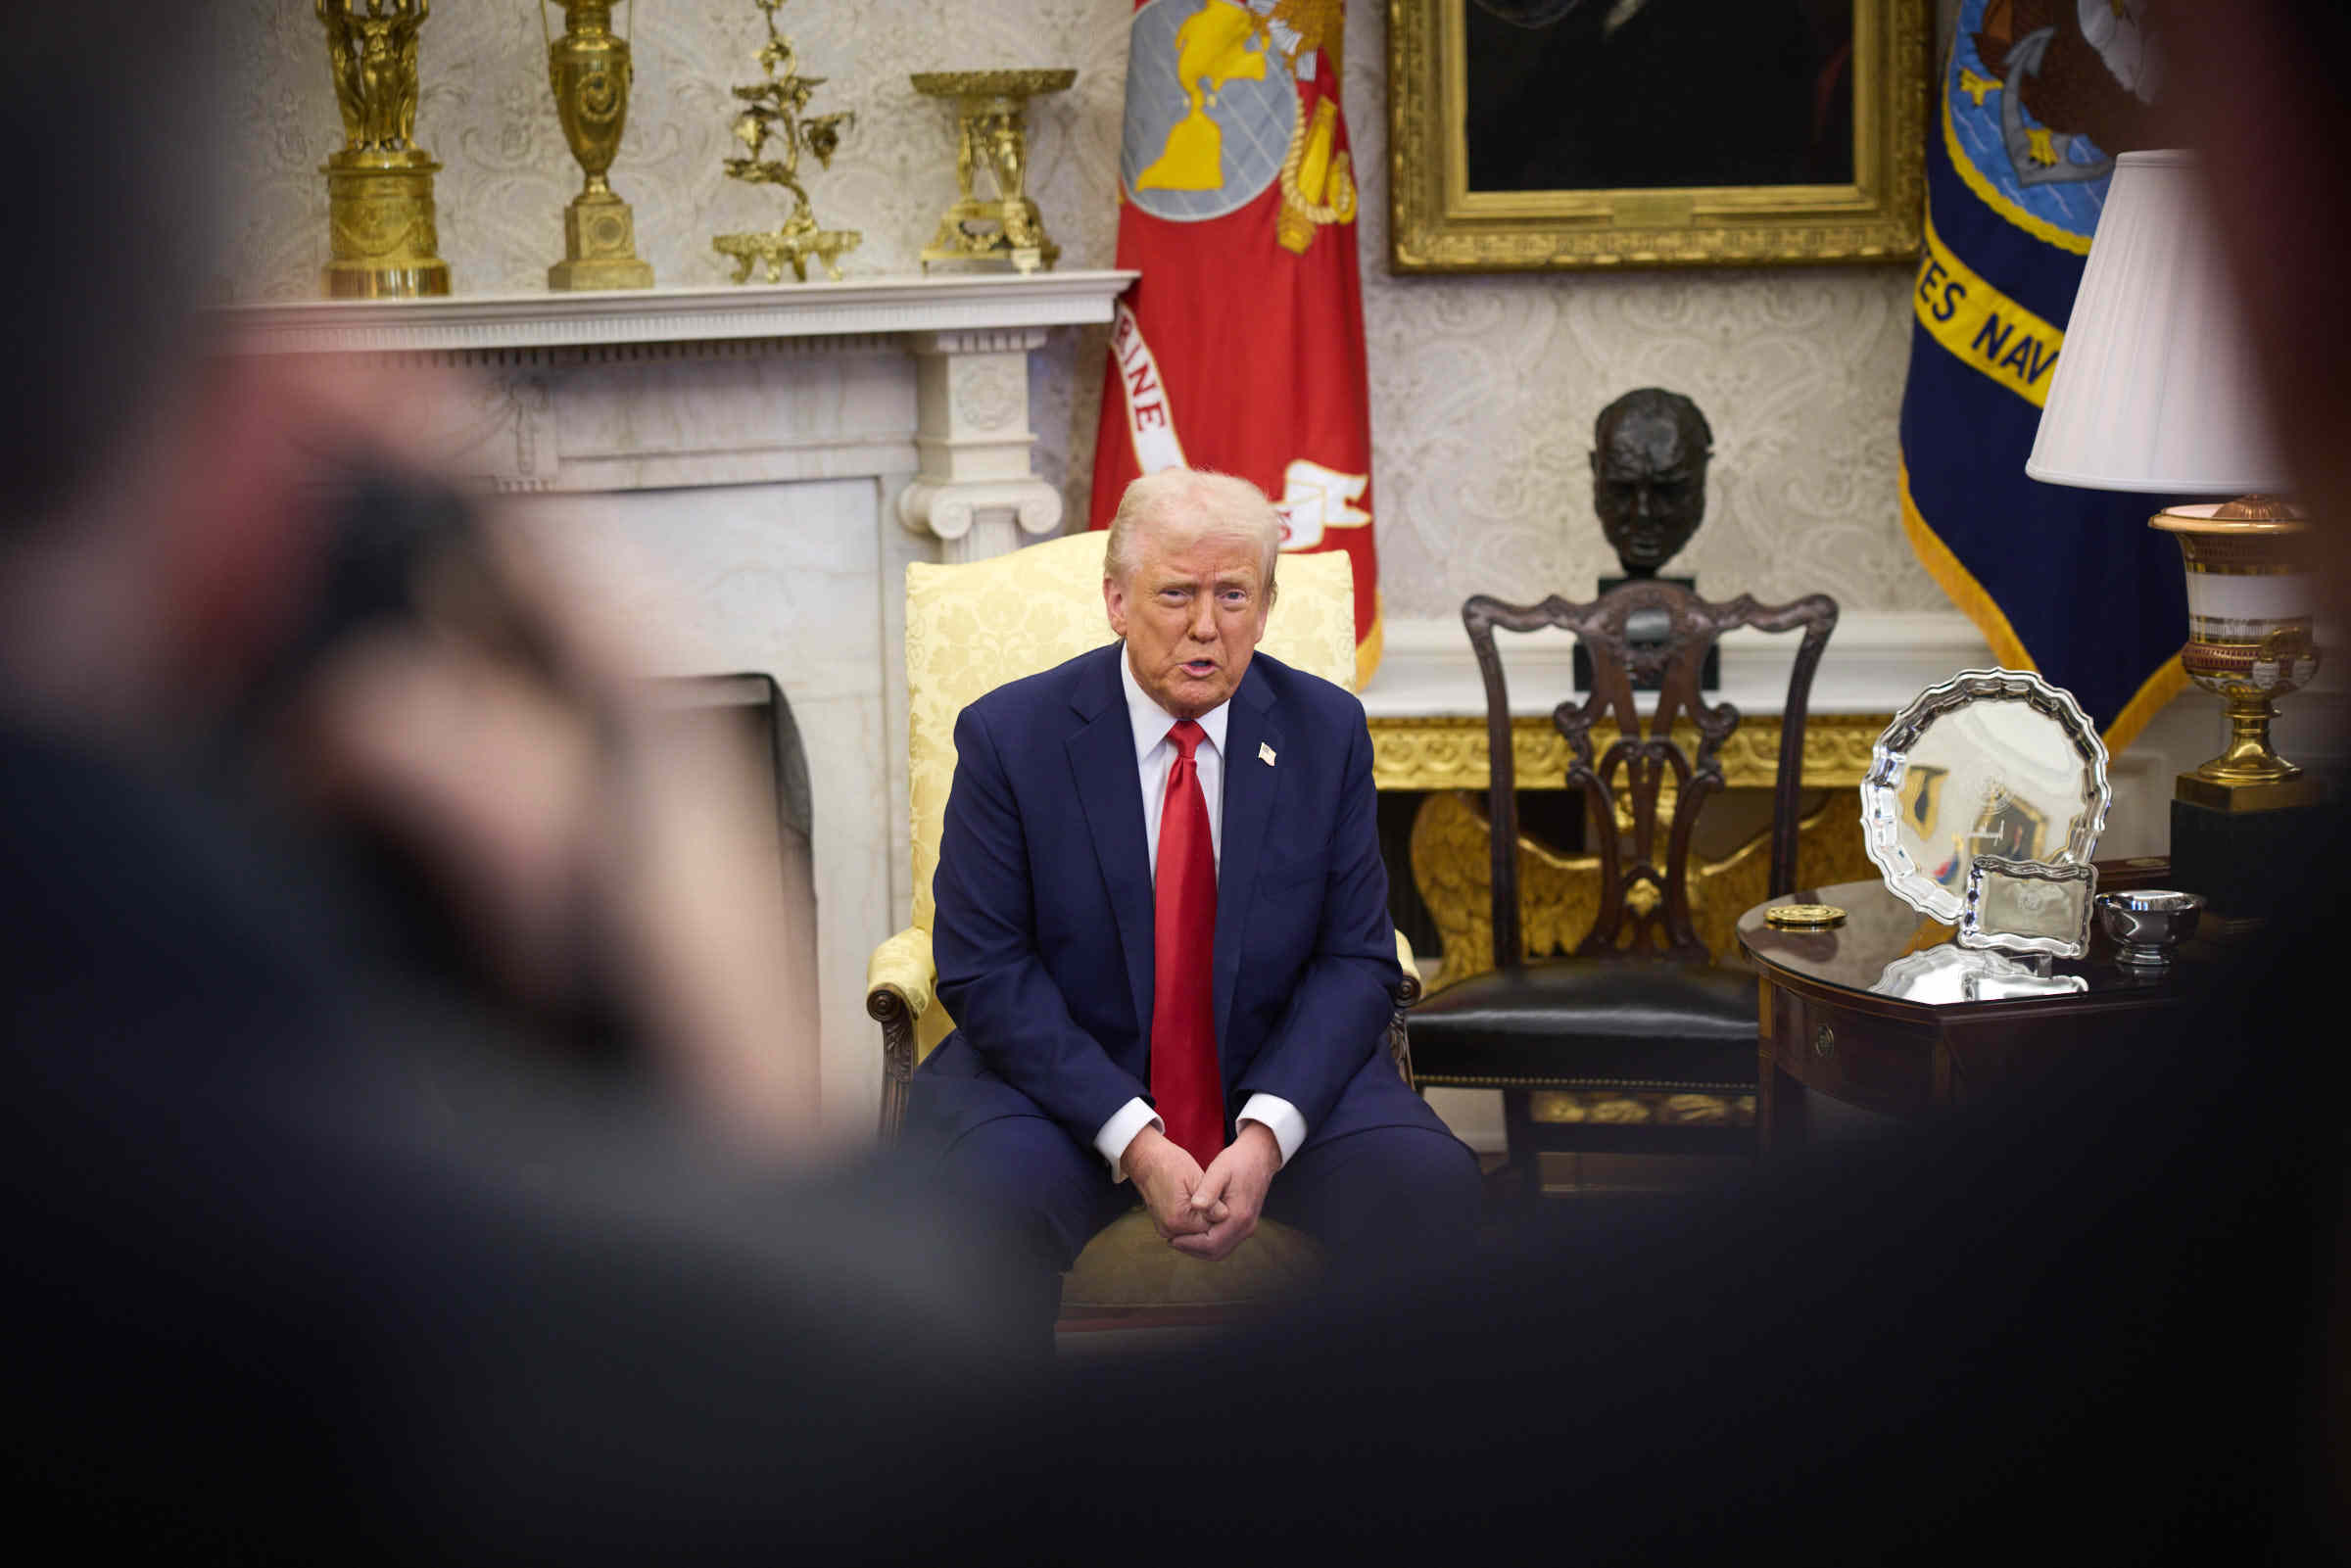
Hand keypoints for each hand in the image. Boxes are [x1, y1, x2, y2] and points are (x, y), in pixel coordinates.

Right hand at [1122, 1125, 1223, 1239]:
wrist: (1147, 1161)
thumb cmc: (1171, 1165)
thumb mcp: (1196, 1178)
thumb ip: (1212, 1201)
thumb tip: (1225, 1216)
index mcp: (1179, 1219)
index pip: (1212, 1227)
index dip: (1220, 1214)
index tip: (1223, 1199)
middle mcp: (1170, 1230)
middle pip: (1204, 1233)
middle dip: (1212, 1219)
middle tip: (1217, 1199)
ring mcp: (1165, 1230)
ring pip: (1196, 1233)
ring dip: (1204, 1220)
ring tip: (1206, 1201)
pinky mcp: (1164, 1227)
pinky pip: (1187, 1229)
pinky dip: (1194, 1220)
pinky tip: (1197, 1206)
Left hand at [1169, 1121, 1279, 1262]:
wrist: (1260, 1156)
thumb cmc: (1237, 1161)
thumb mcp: (1219, 1171)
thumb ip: (1208, 1190)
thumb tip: (1195, 1207)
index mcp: (1239, 1217)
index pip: (1211, 1244)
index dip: (1189, 1244)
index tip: (1171, 1239)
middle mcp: (1246, 1227)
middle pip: (1216, 1252)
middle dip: (1192, 1249)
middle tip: (1173, 1241)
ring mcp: (1247, 1228)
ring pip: (1221, 1250)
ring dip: (1199, 1248)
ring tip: (1180, 1238)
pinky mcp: (1245, 1225)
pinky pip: (1225, 1242)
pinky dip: (1208, 1242)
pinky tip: (1195, 1232)